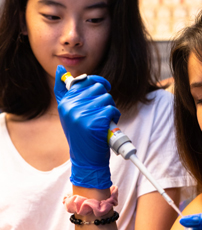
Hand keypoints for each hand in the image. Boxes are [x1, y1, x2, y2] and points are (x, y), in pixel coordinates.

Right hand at [54, 65, 120, 188]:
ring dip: (110, 108)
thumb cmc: (81, 135)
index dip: (97, 82)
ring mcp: (82, 114)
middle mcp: (71, 107)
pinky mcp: (95, 122)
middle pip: (98, 87)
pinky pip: (112, 109)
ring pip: (107, 98)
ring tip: (104, 120)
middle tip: (102, 112)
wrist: (86, 161)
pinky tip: (108, 125)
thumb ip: (65, 92)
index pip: (84, 81)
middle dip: (104, 98)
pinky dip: (114, 116)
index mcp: (65, 103)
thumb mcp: (69, 113)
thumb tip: (60, 68)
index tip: (103, 88)